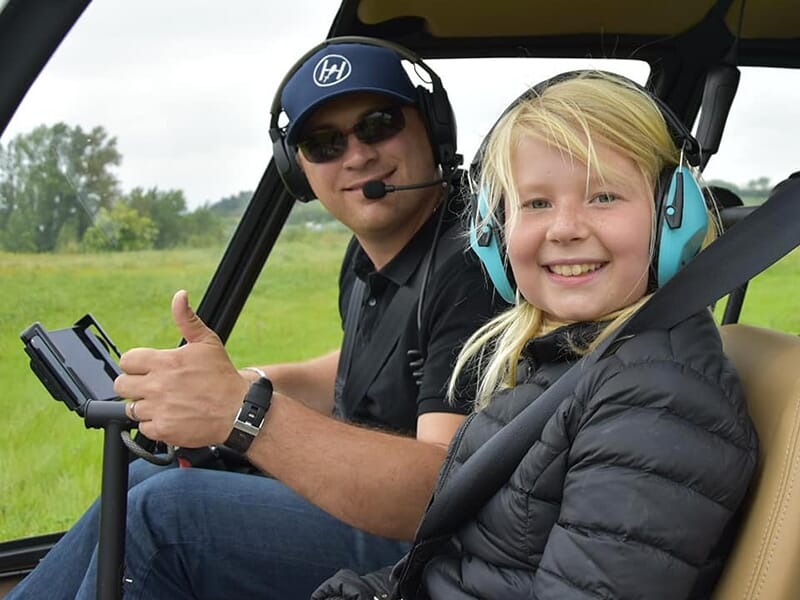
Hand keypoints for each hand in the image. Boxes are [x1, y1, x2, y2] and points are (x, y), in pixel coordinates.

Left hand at [114, 289, 249, 447]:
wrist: (239, 411)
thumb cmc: (223, 377)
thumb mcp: (207, 343)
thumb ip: (187, 319)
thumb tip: (179, 296)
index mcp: (165, 361)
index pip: (126, 361)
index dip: (136, 364)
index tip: (147, 369)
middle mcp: (158, 385)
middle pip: (121, 385)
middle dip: (134, 385)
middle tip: (152, 387)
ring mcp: (159, 408)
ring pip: (131, 407)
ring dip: (145, 406)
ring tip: (165, 403)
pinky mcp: (163, 429)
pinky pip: (143, 427)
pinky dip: (154, 424)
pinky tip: (171, 417)